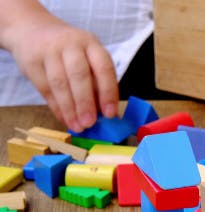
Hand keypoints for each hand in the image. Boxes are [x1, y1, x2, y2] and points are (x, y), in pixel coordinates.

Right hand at [6, 16, 118, 130]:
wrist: (32, 29)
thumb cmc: (68, 50)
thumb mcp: (87, 57)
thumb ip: (96, 81)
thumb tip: (106, 113)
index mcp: (91, 43)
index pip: (103, 68)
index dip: (108, 92)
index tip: (111, 114)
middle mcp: (71, 44)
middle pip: (79, 75)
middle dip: (86, 103)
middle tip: (90, 123)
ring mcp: (49, 51)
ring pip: (60, 84)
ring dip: (70, 109)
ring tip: (77, 126)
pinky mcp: (31, 61)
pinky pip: (44, 88)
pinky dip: (56, 107)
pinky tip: (64, 118)